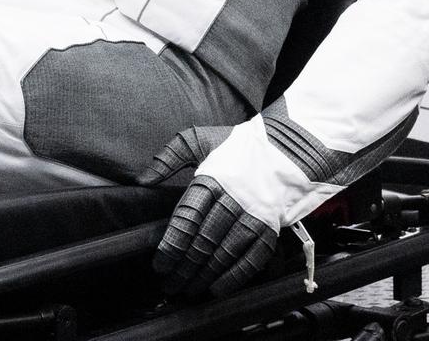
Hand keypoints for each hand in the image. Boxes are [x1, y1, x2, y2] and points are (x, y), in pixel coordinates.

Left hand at [140, 125, 276, 298]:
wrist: (285, 145)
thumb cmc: (236, 145)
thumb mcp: (200, 139)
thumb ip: (169, 156)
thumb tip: (143, 180)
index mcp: (213, 178)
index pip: (188, 217)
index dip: (172, 244)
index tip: (160, 264)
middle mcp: (233, 198)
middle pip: (204, 240)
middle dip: (184, 267)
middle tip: (171, 284)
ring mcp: (254, 215)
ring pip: (225, 252)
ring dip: (205, 275)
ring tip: (189, 289)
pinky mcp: (270, 227)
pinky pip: (252, 258)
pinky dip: (234, 277)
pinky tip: (217, 288)